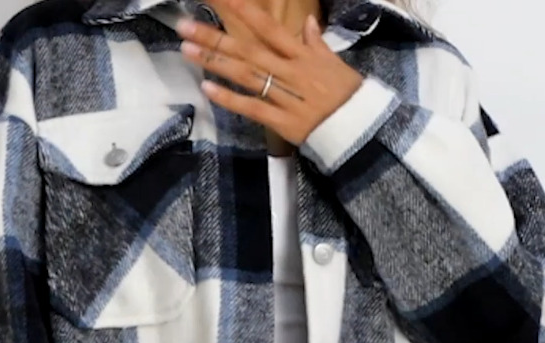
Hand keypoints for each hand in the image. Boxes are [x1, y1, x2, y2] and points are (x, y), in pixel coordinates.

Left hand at [175, 0, 364, 145]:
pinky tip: (208, 89)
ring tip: (187, 50)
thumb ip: (317, 43)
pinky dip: (230, 99)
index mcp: (302, 54)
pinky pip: (252, 107)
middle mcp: (290, 71)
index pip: (268, 27)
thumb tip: (308, 21)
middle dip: (214, 37)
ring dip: (215, 62)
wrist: (359, 128)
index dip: (243, 11)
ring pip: (245, 75)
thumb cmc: (348, 94)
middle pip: (247, 50)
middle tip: (184, 26)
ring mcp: (285, 96)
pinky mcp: (282, 121)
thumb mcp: (335, 63)